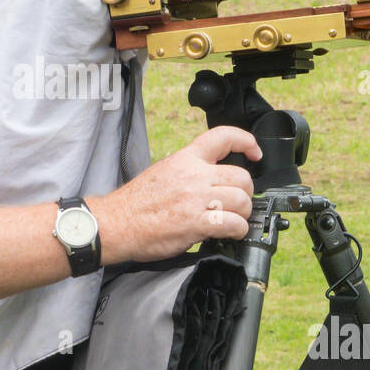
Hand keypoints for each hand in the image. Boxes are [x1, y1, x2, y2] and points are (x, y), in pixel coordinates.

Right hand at [90, 125, 262, 263]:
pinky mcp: (195, 223)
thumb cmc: (135, 204)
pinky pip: (233, 224)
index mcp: (185, 159)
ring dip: (242, 214)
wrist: (115, 224)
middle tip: (237, 203)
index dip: (247, 142)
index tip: (255, 153)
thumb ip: (189, 171)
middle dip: (245, 192)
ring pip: (242, 200)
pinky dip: (237, 230)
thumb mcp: (163, 172)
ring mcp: (196, 199)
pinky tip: (228, 233)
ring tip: (231, 220)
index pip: (223, 137)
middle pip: (242, 176)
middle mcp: (193, 175)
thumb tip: (211, 179)